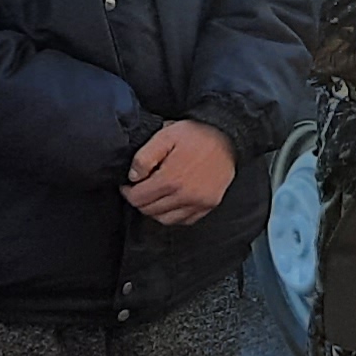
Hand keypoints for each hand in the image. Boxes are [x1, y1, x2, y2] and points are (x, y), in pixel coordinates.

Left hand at [124, 119, 238, 226]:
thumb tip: (133, 177)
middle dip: (140, 200)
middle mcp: (185, 196)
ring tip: (155, 195)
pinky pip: (185, 220)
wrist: (228, 137)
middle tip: (141, 188)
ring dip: (155, 210)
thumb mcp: (165, 135)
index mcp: (171, 179)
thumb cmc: (197, 134)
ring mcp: (198, 203)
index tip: (128, 185)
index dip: (128, 192)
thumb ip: (144, 157)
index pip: (138, 198)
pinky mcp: (209, 205)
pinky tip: (172, 201)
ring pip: (165, 219)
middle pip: (150, 211)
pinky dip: (174, 215)